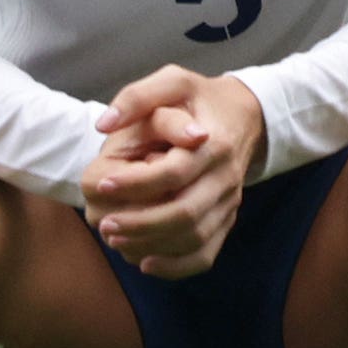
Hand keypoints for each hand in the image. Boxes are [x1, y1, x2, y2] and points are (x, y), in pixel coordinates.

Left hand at [83, 67, 262, 275]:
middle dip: (141, 223)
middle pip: (185, 213)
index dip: (135, 182)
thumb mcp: (173, 82)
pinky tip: (146, 263)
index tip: (101, 183)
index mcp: (213, 145)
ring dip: (153, 245)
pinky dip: (178, 266)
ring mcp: (229, 202)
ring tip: (115, 240)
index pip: (174, 173)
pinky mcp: (227, 219)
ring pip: (196, 238)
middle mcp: (225, 178)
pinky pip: (207, 253)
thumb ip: (137, 97)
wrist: (246, 117)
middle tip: (104, 224)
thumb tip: (104, 124)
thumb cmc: (200, 98)